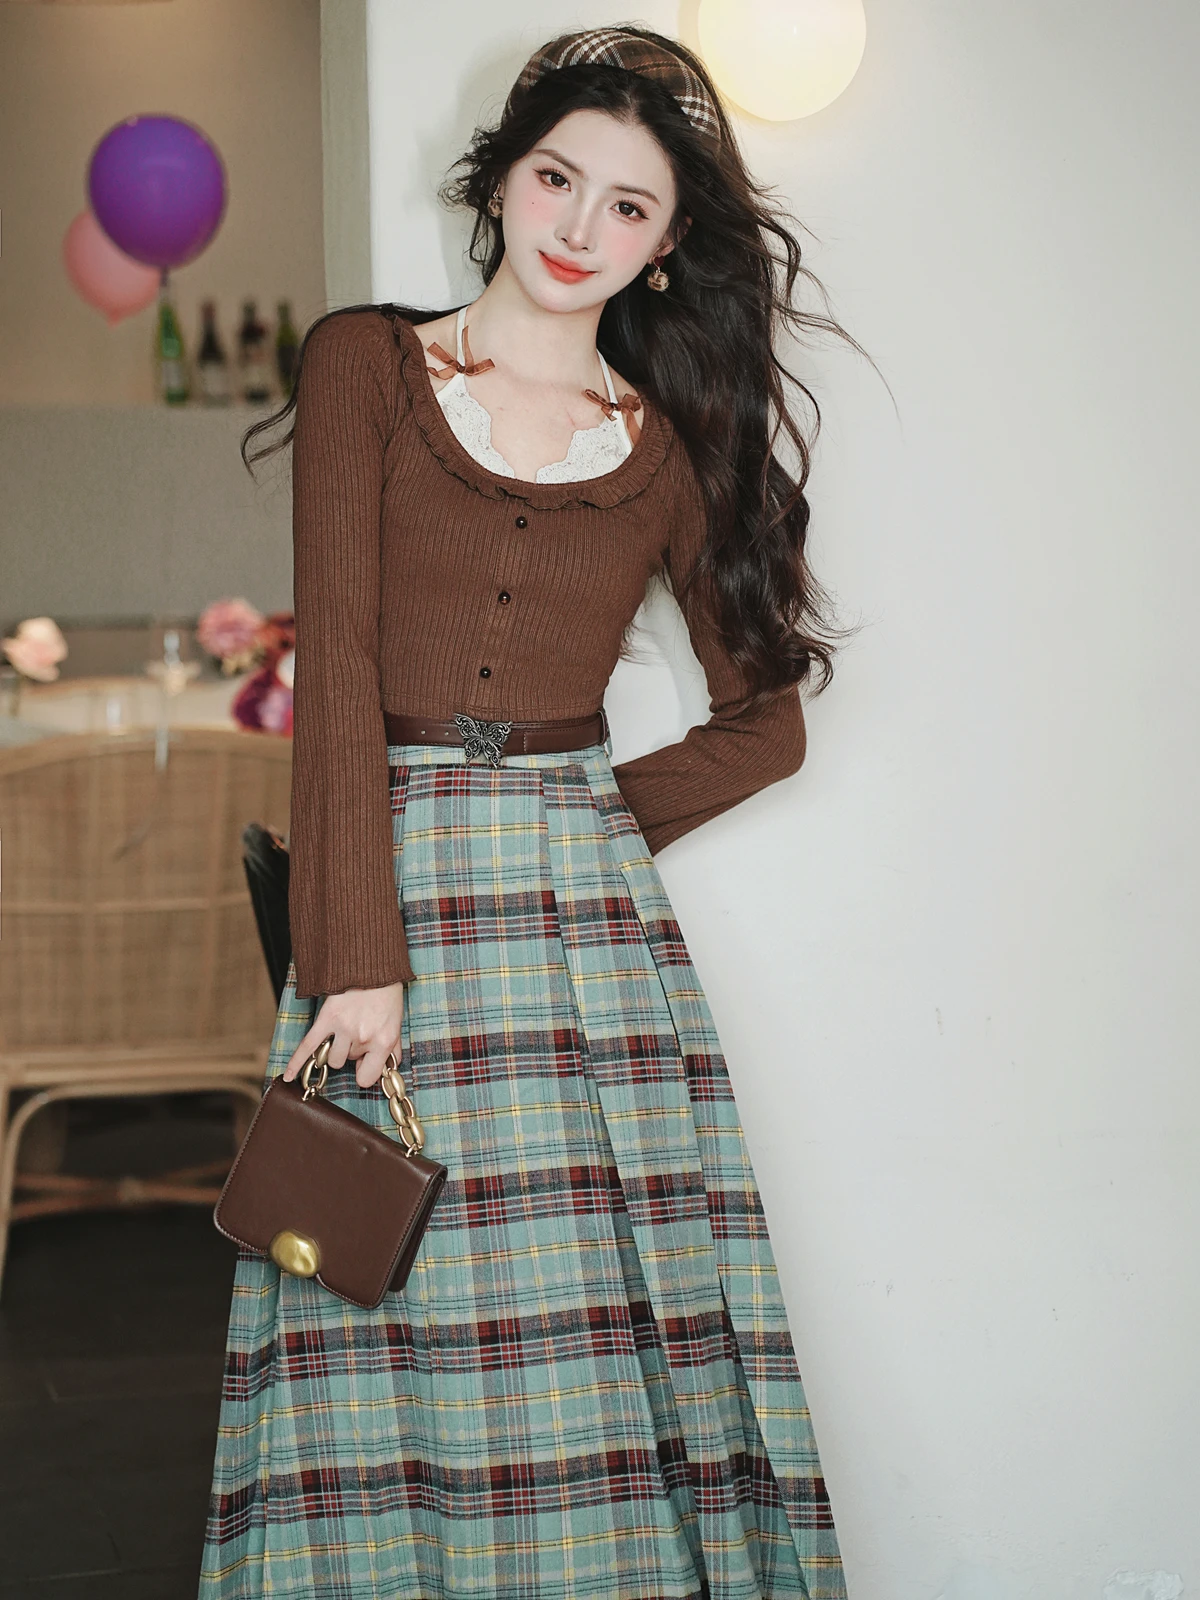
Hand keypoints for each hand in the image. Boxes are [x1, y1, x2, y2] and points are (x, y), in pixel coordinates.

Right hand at [282, 982, 405, 1088]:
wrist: (372, 966)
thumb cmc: (386, 994)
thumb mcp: (397, 1022)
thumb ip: (393, 1048)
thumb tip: (388, 1068)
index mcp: (383, 1041)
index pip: (366, 1078)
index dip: (364, 1071)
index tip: (365, 1062)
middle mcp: (362, 1038)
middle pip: (346, 1063)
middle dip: (350, 1052)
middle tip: (358, 1031)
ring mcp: (343, 1029)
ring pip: (330, 1058)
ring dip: (334, 1048)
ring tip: (344, 1029)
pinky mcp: (326, 1018)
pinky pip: (308, 1046)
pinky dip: (297, 1062)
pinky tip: (289, 1076)